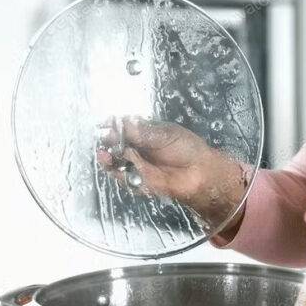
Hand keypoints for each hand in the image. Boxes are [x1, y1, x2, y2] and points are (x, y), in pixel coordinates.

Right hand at [97, 116, 246, 228]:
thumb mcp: (166, 135)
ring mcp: (136, 166)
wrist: (201, 173)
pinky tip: (118, 167)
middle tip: (105, 139)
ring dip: (108, 159)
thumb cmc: (187, 149)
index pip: (123, 128)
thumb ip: (145, 132)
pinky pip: (124, 178)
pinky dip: (119, 173)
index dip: (114, 126)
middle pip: (115, 145)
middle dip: (108, 142)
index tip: (106, 123)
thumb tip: (125, 123)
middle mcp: (137, 149)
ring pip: (115, 162)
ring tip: (104, 155)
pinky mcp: (138, 182)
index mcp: (143, 133)